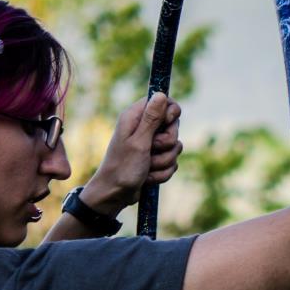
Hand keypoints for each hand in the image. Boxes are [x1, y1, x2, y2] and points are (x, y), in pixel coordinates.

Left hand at [84, 93, 183, 211]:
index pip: (165, 101)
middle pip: (174, 126)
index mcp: (135, 116)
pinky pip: (172, 162)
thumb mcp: (139, 141)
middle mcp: (143, 127)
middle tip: (151, 150)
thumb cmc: (122, 167)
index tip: (166, 124)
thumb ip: (151, 118)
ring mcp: (150, 144)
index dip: (171, 113)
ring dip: (163, 161)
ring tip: (147, 167)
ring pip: (175, 147)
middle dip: (167, 143)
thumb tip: (162, 94)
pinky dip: (162, 172)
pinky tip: (148, 177)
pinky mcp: (156, 159)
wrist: (115, 195)